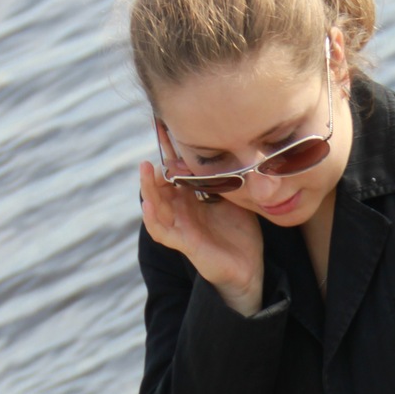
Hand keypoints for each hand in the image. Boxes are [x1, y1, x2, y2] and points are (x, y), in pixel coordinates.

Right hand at [140, 147, 264, 316]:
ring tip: (145, 169)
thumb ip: (227, 178)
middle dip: (155, 165)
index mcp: (191, 198)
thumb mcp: (234, 198)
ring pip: (156, 206)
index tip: (163, 126)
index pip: (175, 171)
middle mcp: (181, 211)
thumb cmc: (240, 233)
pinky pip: (162, 232)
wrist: (249, 267)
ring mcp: (180, 227)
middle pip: (160, 186)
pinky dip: (152, 219)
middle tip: (154, 146)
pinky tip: (148, 205)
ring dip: (148, 188)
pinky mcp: (184, 244)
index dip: (169, 151)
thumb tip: (232, 149)